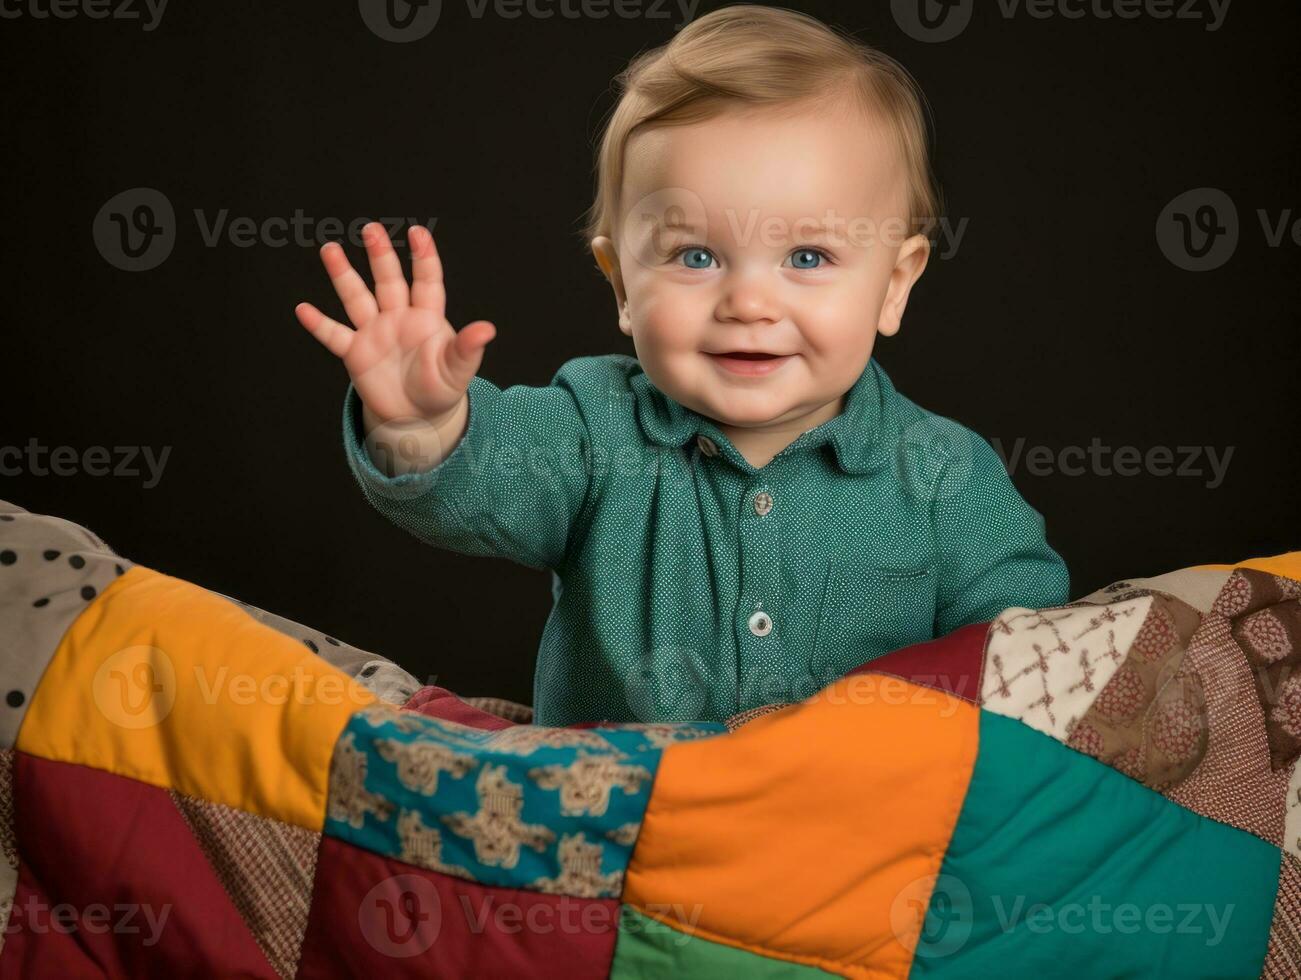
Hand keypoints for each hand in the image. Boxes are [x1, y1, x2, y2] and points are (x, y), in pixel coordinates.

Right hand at [295, 222, 495, 424]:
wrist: (417, 415)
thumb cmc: (440, 387)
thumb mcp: (457, 370)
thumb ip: (468, 349)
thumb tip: (488, 329)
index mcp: (427, 318)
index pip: (426, 281)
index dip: (423, 257)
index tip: (418, 233)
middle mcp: (398, 317)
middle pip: (388, 280)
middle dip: (380, 255)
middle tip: (371, 229)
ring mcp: (374, 332)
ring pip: (357, 297)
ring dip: (343, 275)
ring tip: (330, 250)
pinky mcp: (356, 353)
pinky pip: (334, 335)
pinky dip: (319, 325)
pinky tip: (303, 309)